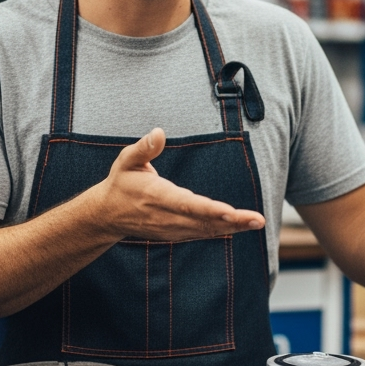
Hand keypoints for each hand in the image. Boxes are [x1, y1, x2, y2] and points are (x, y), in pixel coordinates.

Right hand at [95, 128, 264, 240]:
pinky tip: (243, 226)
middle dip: (231, 221)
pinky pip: (203, 233)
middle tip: (256, 220)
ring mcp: (173, 229)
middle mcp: (167, 217)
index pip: (185, 205)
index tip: (229, 212)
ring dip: (233, 228)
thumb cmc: (121, 183)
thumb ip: (143, 148)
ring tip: (256, 222)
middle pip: (203, 221)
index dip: (208, 210)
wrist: (108, 215)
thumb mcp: (126, 161)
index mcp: (156, 197)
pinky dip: (223, 230)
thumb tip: (159, 132)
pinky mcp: (177, 233)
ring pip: (207, 230)